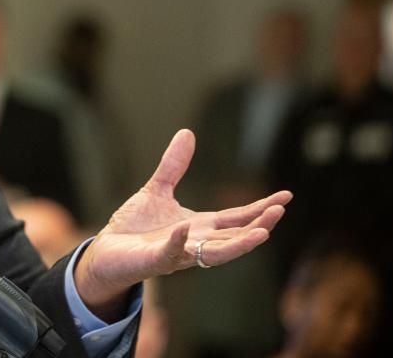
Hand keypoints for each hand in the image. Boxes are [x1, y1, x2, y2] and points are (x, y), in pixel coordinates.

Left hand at [74, 129, 291, 319]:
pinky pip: (170, 253)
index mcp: (200, 226)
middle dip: (258, 226)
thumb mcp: (157, 189)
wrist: (107, 251)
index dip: (260, 209)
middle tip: (279, 211)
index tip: (285, 197)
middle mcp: (195, 243)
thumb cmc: (134, 226)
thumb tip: (187, 132)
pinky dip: (178, 242)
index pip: (237, 218)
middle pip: (234, 237)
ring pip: (214, 254)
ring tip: (261, 233)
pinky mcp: (155, 260)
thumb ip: (174, 166)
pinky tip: (185, 227)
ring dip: (238, 245)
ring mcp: (177, 253)